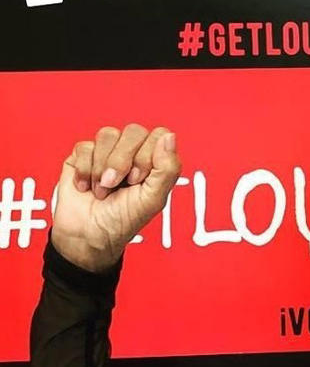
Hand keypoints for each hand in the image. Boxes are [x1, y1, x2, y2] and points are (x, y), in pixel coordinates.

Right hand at [52, 124, 180, 271]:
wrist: (88, 235)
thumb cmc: (122, 221)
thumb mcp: (152, 200)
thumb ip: (167, 169)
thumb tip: (169, 137)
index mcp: (155, 164)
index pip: (159, 135)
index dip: (147, 156)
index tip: (139, 180)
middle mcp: (133, 154)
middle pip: (133, 131)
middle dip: (123, 162)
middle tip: (119, 185)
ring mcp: (108, 153)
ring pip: (108, 135)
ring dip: (103, 168)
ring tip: (103, 190)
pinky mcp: (83, 155)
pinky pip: (84, 146)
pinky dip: (85, 171)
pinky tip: (87, 187)